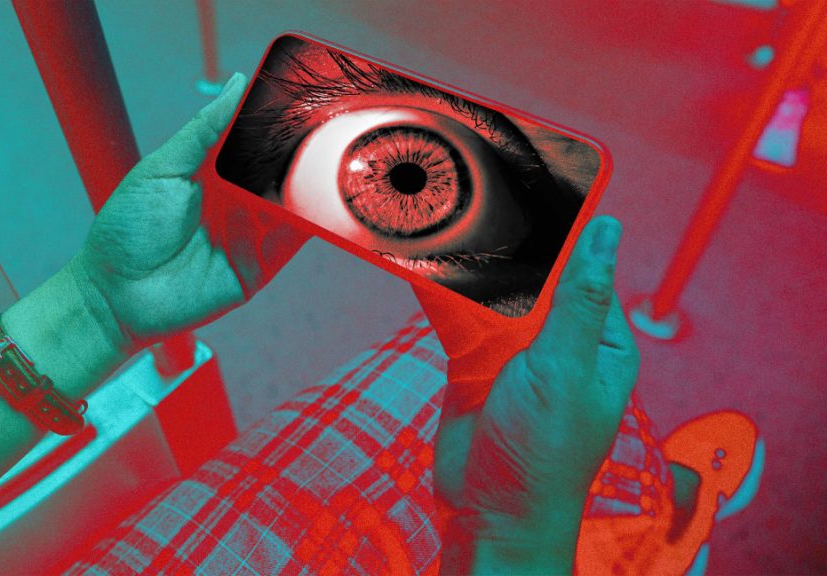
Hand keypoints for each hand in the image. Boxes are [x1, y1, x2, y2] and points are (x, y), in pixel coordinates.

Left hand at [67, 73, 308, 352]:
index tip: (305, 97)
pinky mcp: (260, 265)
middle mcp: (238, 199)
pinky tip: (326, 198)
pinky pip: (293, 239)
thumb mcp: (163, 168)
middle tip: (331, 125)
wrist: (115, 295)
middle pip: (281, 169)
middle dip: (304, 150)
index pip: (257, 140)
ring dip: (314, 181)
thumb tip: (238, 83)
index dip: (279, 121)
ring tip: (335, 157)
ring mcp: (251, 232)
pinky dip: (313, 220)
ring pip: (295, 201)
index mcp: (215, 171)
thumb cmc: (127, 229)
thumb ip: (204, 129)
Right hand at [416, 216, 639, 572]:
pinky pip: (459, 317)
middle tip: (475, 193)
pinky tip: (423, 263)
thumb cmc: (543, 455)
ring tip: (443, 220)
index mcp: (600, 340)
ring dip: (469, 266)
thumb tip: (609, 229)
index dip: (563, 225)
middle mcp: (559, 342)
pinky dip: (442, 293)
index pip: (584, 267)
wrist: (489, 512)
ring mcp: (515, 354)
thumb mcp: (565, 368)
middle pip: (532, 275)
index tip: (535, 178)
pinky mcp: (476, 364)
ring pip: (492, 292)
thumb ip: (580, 297)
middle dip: (506, 244)